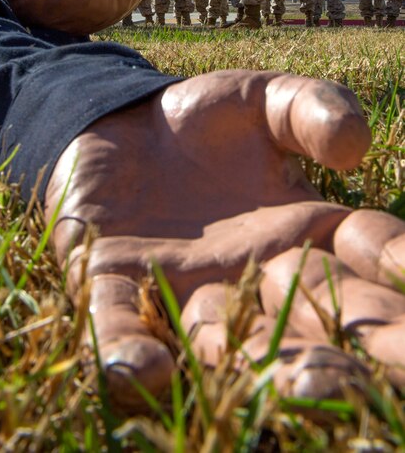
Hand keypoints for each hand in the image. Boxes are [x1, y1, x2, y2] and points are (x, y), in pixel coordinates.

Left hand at [44, 71, 404, 407]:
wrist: (125, 123)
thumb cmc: (206, 120)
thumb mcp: (266, 100)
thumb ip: (310, 109)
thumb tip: (353, 144)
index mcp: (302, 231)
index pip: (365, 255)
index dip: (395, 263)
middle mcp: (249, 275)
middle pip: (307, 321)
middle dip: (348, 353)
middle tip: (384, 375)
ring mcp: (181, 286)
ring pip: (223, 338)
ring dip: (252, 365)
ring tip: (291, 387)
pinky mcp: (111, 280)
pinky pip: (121, 320)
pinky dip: (131, 347)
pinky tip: (147, 369)